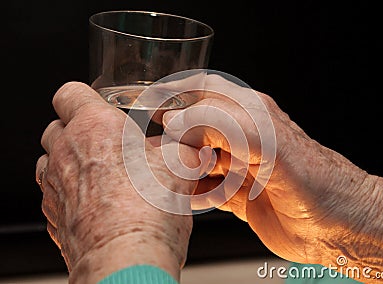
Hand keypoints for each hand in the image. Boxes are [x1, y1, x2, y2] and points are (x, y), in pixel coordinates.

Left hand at [35, 82, 200, 282]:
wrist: (127, 258)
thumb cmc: (149, 209)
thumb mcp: (180, 164)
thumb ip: (183, 146)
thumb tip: (192, 147)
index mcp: (94, 126)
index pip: (69, 92)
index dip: (82, 95)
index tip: (96, 105)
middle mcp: (65, 151)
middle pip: (56, 126)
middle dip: (77, 130)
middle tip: (107, 144)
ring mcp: (53, 184)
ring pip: (50, 160)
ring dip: (69, 161)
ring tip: (100, 175)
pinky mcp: (52, 215)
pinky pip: (53, 194)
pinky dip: (69, 193)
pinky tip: (96, 204)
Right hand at [162, 74, 382, 273]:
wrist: (339, 226)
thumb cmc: (314, 179)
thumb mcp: (266, 141)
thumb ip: (219, 124)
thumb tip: (174, 123)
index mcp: (250, 113)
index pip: (203, 91)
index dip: (173, 94)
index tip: (146, 104)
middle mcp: (242, 137)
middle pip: (194, 129)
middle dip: (172, 140)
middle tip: (155, 153)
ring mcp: (239, 167)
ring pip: (196, 161)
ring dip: (180, 170)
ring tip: (169, 179)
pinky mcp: (238, 196)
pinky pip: (205, 192)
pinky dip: (193, 196)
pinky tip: (191, 201)